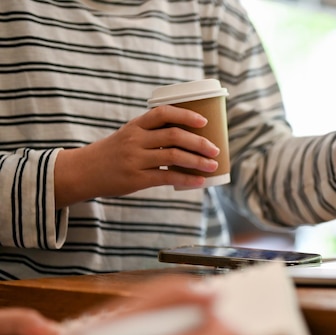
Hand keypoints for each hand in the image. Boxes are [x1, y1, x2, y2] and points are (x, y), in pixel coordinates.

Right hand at [54, 106, 221, 207]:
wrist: (82, 172)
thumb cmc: (112, 153)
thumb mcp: (127, 136)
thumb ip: (151, 134)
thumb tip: (187, 138)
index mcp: (135, 126)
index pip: (163, 113)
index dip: (185, 115)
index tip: (204, 120)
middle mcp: (135, 139)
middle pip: (173, 135)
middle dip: (199, 142)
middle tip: (216, 149)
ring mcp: (135, 159)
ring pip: (173, 156)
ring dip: (197, 161)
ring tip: (213, 165)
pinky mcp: (136, 178)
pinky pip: (167, 177)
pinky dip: (186, 179)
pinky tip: (200, 181)